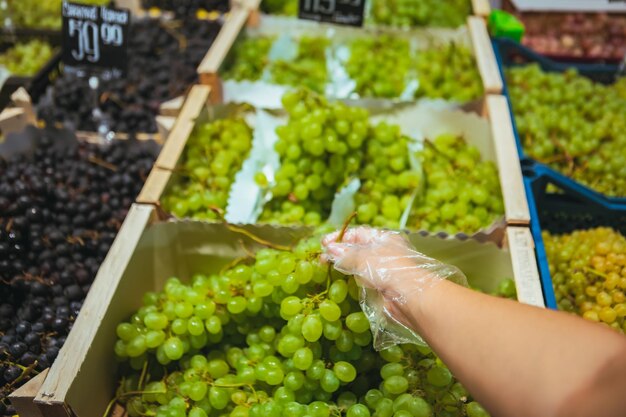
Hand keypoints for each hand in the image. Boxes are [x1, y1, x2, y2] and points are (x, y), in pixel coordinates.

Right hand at [322, 227, 466, 347]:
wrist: (410, 297)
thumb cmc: (389, 270)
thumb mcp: (364, 257)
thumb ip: (345, 254)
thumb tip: (330, 249)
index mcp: (383, 239)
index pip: (358, 233)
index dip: (340, 237)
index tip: (324, 243)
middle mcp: (383, 252)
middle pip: (356, 249)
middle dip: (339, 251)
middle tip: (322, 258)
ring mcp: (382, 269)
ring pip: (357, 264)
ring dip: (342, 265)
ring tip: (325, 267)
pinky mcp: (380, 285)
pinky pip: (361, 278)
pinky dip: (350, 277)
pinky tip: (339, 280)